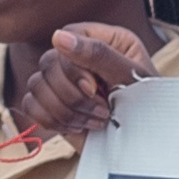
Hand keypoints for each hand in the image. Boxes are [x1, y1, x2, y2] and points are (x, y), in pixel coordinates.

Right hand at [18, 21, 156, 140]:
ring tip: (94, 120)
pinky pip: (30, 105)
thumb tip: (59, 37)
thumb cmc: (148, 105)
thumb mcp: (131, 77)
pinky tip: (77, 125)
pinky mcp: (52, 105)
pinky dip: (51, 119)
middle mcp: (79, 57)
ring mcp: (63, 81)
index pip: (67, 37)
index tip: (94, 89)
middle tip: (102, 110)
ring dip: (65, 110)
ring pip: (36, 85)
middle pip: (48, 63)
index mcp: (101, 40)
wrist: (147, 141)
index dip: (73, 66)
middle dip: (72, 94)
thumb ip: (99, 55)